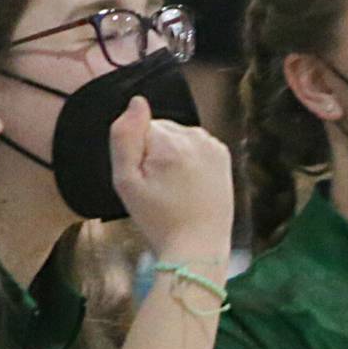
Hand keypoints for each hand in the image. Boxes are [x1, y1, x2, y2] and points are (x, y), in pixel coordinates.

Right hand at [109, 95, 233, 256]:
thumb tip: (137, 101)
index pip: (139, 128)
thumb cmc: (158, 219)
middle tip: (160, 188)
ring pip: (177, 137)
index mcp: (169, 140)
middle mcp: (195, 136)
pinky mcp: (223, 155)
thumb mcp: (126, 181)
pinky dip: (190, 159)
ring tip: (175, 188)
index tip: (145, 180)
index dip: (137, 154)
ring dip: (173, 156)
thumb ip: (124, 136)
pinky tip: (190, 184)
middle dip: (155, 153)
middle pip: (160, 130)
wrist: (198, 247)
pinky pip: (195, 146)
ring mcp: (213, 145)